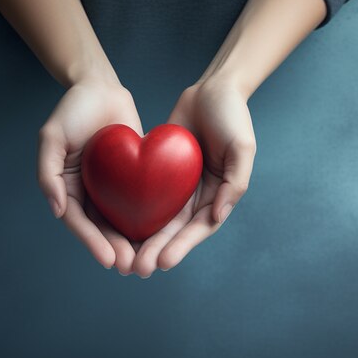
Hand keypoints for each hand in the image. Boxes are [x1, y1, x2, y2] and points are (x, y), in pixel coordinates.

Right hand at [38, 78, 143, 272]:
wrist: (101, 86)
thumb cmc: (73, 109)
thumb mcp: (52, 136)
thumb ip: (48, 172)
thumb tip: (58, 210)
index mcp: (67, 187)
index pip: (79, 221)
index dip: (92, 242)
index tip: (108, 259)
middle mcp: (90, 191)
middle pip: (102, 227)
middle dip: (115, 248)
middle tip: (131, 267)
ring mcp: (111, 185)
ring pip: (122, 219)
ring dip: (132, 240)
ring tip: (145, 260)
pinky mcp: (133, 175)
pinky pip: (140, 198)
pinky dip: (148, 217)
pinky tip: (161, 233)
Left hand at [132, 79, 255, 276]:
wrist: (212, 88)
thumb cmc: (232, 116)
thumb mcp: (242, 147)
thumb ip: (235, 182)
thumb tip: (218, 216)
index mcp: (218, 194)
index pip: (199, 228)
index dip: (182, 247)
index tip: (163, 261)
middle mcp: (197, 194)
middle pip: (175, 229)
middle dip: (157, 250)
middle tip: (138, 268)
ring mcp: (178, 184)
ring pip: (157, 217)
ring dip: (143, 238)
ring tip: (125, 257)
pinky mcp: (160, 170)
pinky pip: (145, 192)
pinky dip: (132, 209)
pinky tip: (115, 223)